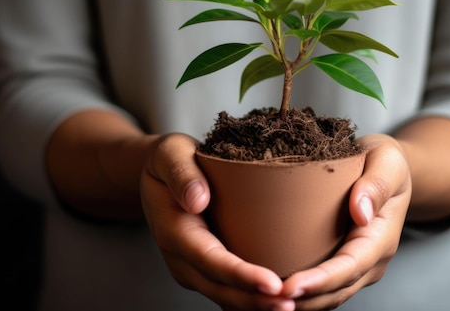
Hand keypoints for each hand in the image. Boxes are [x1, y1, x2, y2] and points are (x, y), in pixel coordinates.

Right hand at [140, 133, 295, 310]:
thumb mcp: (170, 153)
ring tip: (290, 306)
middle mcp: (181, 257)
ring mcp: (191, 267)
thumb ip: (182, 174)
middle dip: (255, 301)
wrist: (158, 176)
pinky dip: (251, 300)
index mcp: (174, 231)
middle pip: (220, 288)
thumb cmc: (169, 161)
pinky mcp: (204, 269)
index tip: (272, 283)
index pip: (210, 260)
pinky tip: (277, 301)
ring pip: (225, 296)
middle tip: (291, 303)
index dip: (241, 275)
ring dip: (256, 305)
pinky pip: (228, 291)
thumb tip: (197, 199)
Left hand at [280, 134, 411, 309]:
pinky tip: (270, 291)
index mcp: (380, 238)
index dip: (319, 281)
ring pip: (327, 296)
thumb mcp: (387, 161)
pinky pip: (321, 286)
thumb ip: (376, 184)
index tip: (289, 285)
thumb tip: (360, 212)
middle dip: (303, 299)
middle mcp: (370, 260)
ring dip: (299, 302)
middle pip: (336, 291)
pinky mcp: (340, 262)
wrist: (387, 169)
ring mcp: (357, 266)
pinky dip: (299, 293)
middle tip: (265, 297)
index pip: (349, 268)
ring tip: (262, 299)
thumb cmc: (384, 162)